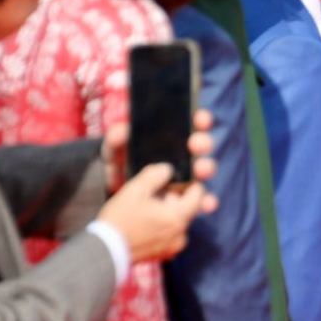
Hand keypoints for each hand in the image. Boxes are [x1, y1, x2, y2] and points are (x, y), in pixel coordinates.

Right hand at [96, 162, 208, 263]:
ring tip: (147, 209)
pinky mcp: (164, 255)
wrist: (105, 252)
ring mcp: (173, 247)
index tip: (175, 180)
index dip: (189, 184)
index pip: (198, 195)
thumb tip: (167, 169)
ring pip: (178, 222)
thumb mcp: (134, 191)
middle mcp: (181, 235)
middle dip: (174, 199)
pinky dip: (163, 227)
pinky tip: (145, 223)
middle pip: (188, 209)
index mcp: (178, 218)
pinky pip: (170, 235)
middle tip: (154, 194)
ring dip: (168, 213)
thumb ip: (154, 176)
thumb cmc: (120, 220)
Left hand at [103, 108, 218, 195]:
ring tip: (200, 170)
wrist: (117, 200)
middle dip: (203, 143)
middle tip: (195, 145)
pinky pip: (202, 200)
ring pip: (205, 170)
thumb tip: (123, 130)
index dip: (200, 119)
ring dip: (206, 168)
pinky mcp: (188, 200)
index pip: (192, 124)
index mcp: (172, 138)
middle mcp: (185, 156)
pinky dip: (208, 201)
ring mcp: (189, 177)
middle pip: (203, 146)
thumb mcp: (113, 153)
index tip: (200, 118)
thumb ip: (115, 141)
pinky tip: (208, 203)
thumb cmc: (121, 170)